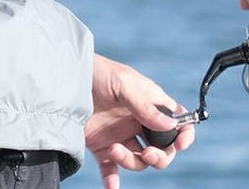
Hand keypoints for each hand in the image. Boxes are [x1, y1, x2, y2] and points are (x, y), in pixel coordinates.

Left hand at [86, 54, 194, 188]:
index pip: (177, 121)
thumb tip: (169, 126)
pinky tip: (111, 187)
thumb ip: (144, 105)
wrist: (65, 78)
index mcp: (149, 103)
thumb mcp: (122, 83)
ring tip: (114, 150)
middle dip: (159, 157)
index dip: (184, 135)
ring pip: (139, 161)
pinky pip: (111, 170)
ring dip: (132, 161)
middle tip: (147, 153)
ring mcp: (120, 136)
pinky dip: (112, 181)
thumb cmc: (97, 72)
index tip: (180, 145)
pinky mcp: (101, 146)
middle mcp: (138, 122)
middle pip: (162, 150)